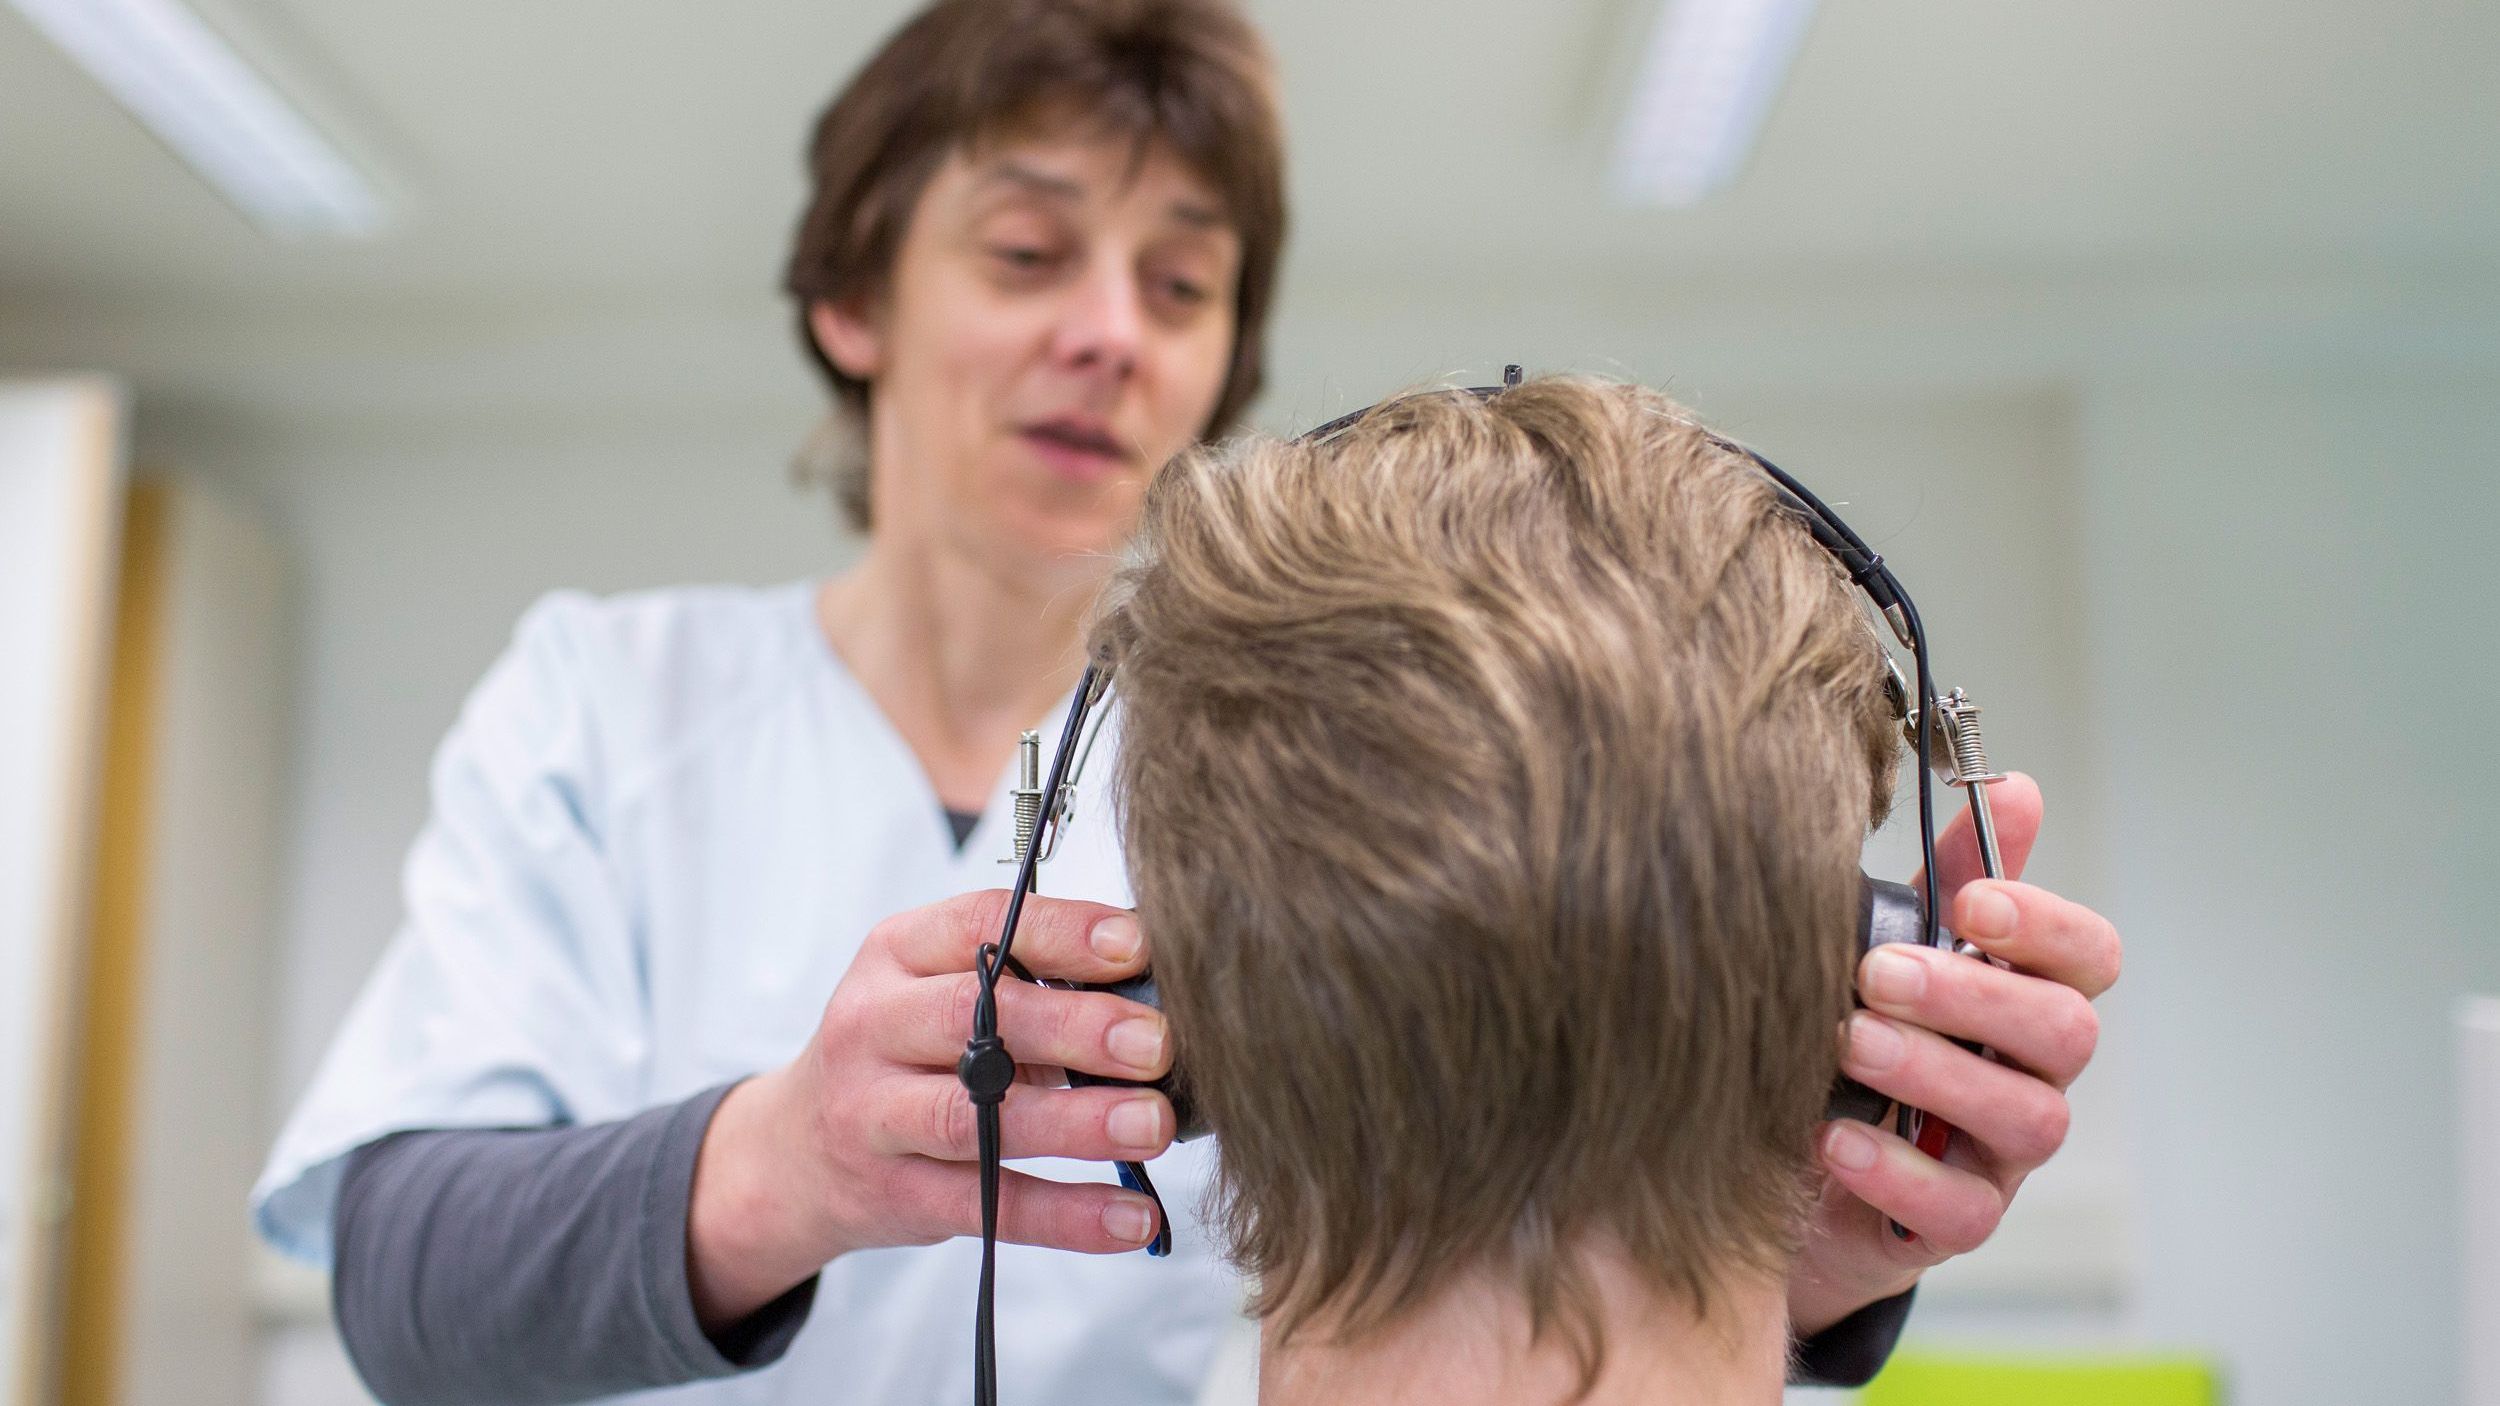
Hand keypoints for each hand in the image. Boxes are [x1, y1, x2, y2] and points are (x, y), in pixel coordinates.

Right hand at [686, 890, 1175, 1329]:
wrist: (797, 1151)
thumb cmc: (904, 1051)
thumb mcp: (936, 988)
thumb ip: (1026, 980)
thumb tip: (1154, 990)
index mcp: (895, 953)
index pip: (978, 926)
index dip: (1062, 933)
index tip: (1138, 947)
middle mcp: (873, 1027)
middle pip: (971, 1019)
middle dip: (1074, 1028)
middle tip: (1156, 1043)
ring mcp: (874, 1116)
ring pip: (975, 1119)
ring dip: (1074, 1123)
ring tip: (1153, 1124)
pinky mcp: (897, 1196)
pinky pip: (988, 1206)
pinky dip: (1067, 1215)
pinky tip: (1131, 1213)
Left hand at [1786, 774, 2122, 1336]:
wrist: (1785, 1161)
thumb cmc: (1855, 1034)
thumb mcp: (1893, 948)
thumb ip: (1951, 877)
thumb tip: (2015, 785)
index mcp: (2026, 996)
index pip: (2089, 958)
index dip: (2045, 927)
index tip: (1973, 904)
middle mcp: (2032, 1074)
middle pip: (2064, 1033)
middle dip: (1974, 996)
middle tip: (1878, 973)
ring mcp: (2003, 1155)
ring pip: (2027, 1119)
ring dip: (1935, 1074)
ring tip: (1850, 1044)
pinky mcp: (1955, 1223)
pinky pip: (1963, 1210)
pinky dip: (1900, 1173)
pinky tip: (1837, 1139)